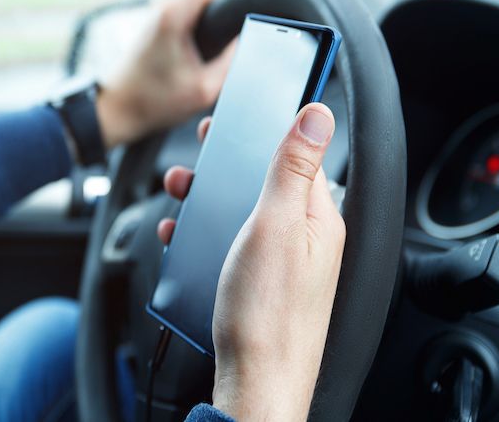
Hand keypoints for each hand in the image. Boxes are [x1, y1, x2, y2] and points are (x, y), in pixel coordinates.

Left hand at [96, 0, 235, 148]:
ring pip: (197, 10)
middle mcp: (163, 7)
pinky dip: (191, 38)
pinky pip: (185, 20)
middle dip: (217, 24)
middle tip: (210, 56)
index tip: (231, 29)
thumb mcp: (206, 89)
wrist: (118, 110)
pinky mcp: (154, 26)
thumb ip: (231, 61)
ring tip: (194, 63)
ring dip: (204, 33)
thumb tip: (243, 41)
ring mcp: (156, 14)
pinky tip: (184, 63)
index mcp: (174, 14)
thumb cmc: (154, 102)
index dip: (231, 2)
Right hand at [158, 104, 345, 421]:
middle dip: (226, 169)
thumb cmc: (269, 313)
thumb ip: (293, 167)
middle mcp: (304, 239)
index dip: (262, 136)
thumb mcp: (278, 225)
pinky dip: (205, 233)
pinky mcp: (258, 283)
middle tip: (194, 165)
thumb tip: (317, 115)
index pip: (296, 159)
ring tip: (180, 196)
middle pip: (264, 185)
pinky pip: (231, 245)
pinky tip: (184, 236)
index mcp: (319, 219)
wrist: (256, 384)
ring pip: (242, 214)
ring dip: (209, 200)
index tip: (231, 124)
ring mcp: (280, 263)